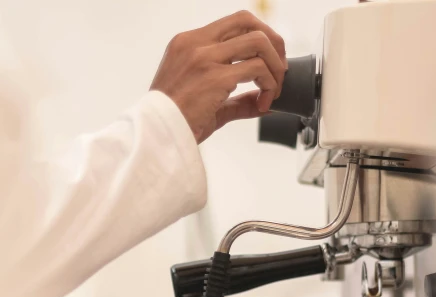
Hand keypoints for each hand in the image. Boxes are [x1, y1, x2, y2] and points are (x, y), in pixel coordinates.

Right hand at [150, 10, 286, 142]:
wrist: (155, 136)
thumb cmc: (173, 121)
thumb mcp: (203, 100)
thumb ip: (233, 97)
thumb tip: (261, 100)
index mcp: (187, 43)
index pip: (233, 23)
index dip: (258, 36)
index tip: (268, 59)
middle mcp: (195, 43)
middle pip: (248, 21)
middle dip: (273, 43)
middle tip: (279, 69)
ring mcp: (205, 58)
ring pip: (259, 42)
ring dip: (275, 67)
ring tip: (273, 91)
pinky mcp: (215, 77)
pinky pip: (258, 70)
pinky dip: (269, 86)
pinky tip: (263, 104)